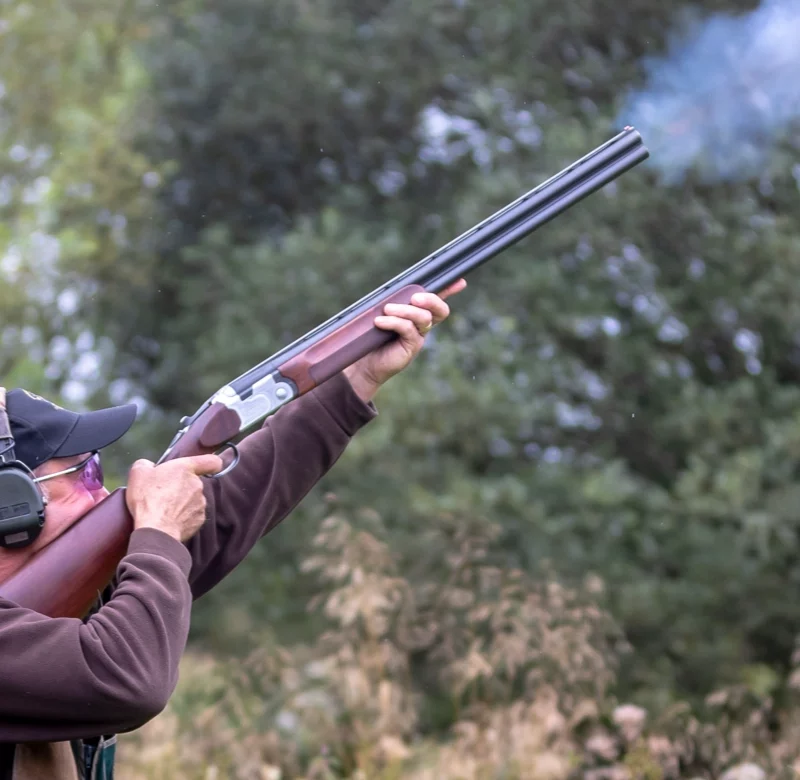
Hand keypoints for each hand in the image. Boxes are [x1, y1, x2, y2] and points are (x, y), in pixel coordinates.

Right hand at [126, 455, 223, 541]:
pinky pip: (192, 515)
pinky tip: (169, 520)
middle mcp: (198, 484)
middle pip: (194, 482)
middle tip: (163, 493)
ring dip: (182, 502)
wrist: (156, 529)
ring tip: (164, 509)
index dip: (210, 463)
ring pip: (193, 499)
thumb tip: (148, 466)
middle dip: (182, 486)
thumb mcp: (138, 473)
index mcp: (186, 468)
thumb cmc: (148, 499)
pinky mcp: (199, 519)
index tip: (204, 467)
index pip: (212, 461)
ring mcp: (201, 503)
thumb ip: (146, 464)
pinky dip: (183, 517)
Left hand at [343, 278, 466, 401]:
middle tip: (415, 297)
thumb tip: (393, 290)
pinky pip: (408, 328)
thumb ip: (392, 302)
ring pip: (423, 317)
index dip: (449, 290)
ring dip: (405, 310)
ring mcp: (419, 337)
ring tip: (387, 309)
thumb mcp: (381, 313)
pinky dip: (393, 322)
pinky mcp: (411, 347)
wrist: (364, 362)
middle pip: (439, 310)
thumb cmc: (371, 336)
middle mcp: (422, 325)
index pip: (436, 300)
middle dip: (431, 299)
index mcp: (417, 314)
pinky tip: (380, 321)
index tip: (459, 281)